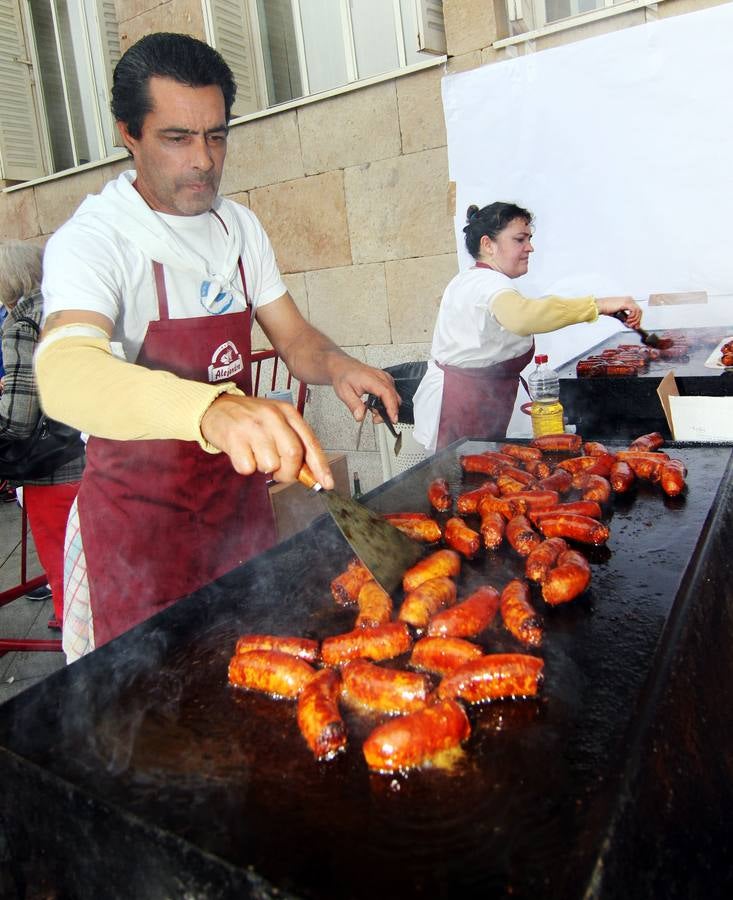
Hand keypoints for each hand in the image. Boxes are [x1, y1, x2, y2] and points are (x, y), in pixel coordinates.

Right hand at [200, 394, 333, 488]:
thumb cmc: (250, 418)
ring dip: (264, 468)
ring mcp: (253, 426)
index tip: (326, 483)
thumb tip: (312, 474)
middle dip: (289, 472)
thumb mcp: (277, 423)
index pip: (310, 442)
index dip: (320, 466)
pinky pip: (248, 467)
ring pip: (271, 464)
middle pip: (293, 454)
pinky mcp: (234, 437)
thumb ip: (295, 444)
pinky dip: (246, 467)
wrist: (215, 407)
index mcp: (288, 413)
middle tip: (279, 472)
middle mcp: (272, 416)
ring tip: (256, 455)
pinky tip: (242, 453)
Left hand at [328, 358, 400, 423]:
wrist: (343, 367)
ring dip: (387, 407)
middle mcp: (381, 377)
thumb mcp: (345, 393)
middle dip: (388, 412)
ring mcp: (385, 378)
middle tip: (375, 418)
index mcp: (371, 379)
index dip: (391, 407)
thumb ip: (354, 405)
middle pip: (394, 397)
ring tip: (373, 411)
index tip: (392, 418)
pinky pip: (392, 393)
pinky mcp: (385, 380)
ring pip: (394, 396)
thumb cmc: (344, 376)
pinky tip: (376, 404)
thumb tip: (360, 416)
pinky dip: (387, 402)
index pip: (386, 393)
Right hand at [596, 296, 641, 329]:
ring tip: (628, 323)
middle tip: (632, 326)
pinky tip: (627, 319)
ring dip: (634, 320)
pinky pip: (634, 311)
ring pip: (638, 311)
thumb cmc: (606, 308)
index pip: (637, 310)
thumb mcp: (618, 314)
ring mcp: (629, 301)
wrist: (600, 305)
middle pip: (640, 311)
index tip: (636, 325)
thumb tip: (630, 324)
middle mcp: (629, 299)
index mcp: (628, 301)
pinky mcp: (626, 303)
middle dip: (637, 320)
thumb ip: (625, 318)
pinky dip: (632, 317)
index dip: (638, 319)